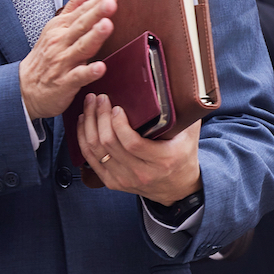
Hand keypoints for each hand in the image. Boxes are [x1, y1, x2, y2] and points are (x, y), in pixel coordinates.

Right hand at [19, 0, 115, 118]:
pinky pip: (78, 77)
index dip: (96, 2)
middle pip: (81, 25)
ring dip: (94, 36)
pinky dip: (88, 72)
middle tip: (110, 2)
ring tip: (107, 26)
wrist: (24, 88)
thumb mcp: (58, 25)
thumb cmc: (47, 53)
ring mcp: (63, 62)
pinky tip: (100, 67)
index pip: (81, 11)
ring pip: (81, 48)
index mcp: (61, 27)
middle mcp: (62, 42)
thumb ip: (77, 2)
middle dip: (96, 13)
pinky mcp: (65, 83)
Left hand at [76, 93, 201, 204]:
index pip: (132, 144)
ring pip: (96, 151)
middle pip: (110, 145)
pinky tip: (84, 124)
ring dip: (89, 126)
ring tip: (89, 106)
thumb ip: (185, 113)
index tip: (117, 107)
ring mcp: (124, 180)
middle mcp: (141, 173)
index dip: (119, 125)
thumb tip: (181, 86)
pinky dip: (83, 140)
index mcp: (162, 160)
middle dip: (101, 117)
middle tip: (100, 98)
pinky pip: (90, 160)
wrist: (178, 187)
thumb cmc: (184, 155)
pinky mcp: (112, 182)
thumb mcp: (190, 135)